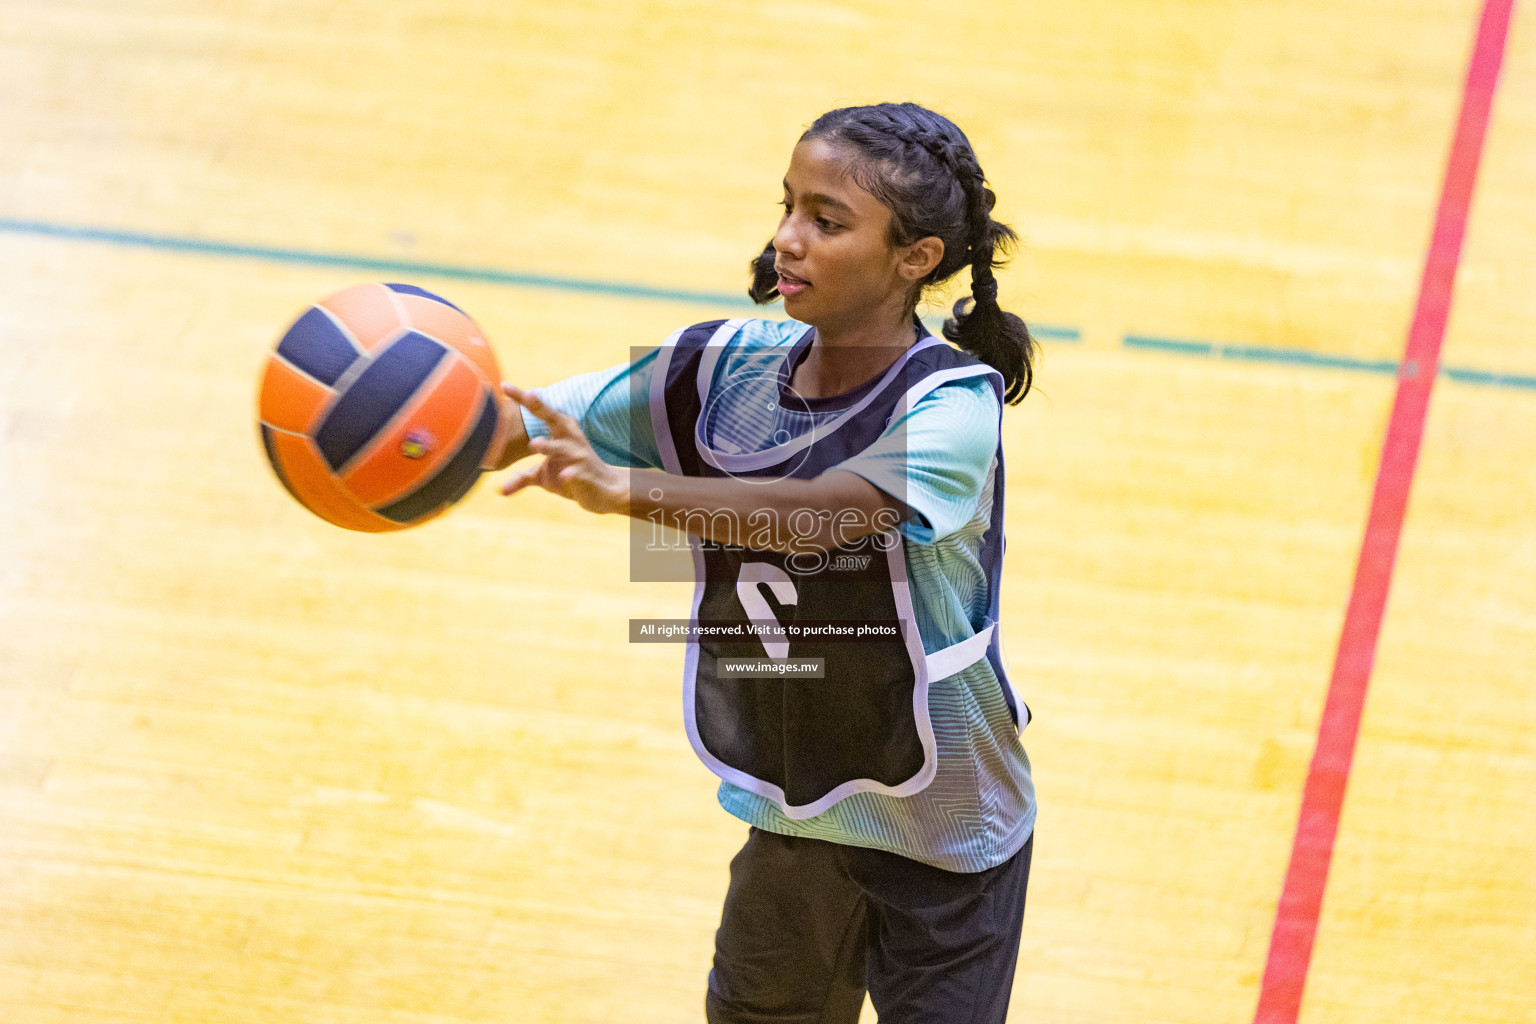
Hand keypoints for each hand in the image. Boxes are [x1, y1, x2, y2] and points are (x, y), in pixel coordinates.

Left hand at [498, 385, 628, 514]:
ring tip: (534, 443)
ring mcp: (578, 455)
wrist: (604, 489)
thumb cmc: (569, 474)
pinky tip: (563, 476)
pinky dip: (570, 474)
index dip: (522, 398)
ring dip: (548, 446)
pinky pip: (576, 473)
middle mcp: (570, 437)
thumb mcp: (543, 476)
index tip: (504, 385)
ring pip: (561, 448)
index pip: (539, 411)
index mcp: (560, 430)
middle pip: (553, 418)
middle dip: (540, 407)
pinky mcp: (585, 474)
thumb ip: (521, 478)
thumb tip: (499, 491)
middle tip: (528, 395)